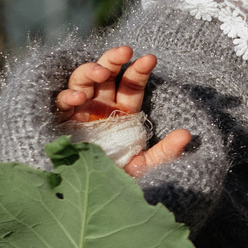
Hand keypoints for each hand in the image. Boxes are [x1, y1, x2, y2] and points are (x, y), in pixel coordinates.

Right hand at [55, 45, 191, 176]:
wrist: (90, 197)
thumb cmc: (117, 179)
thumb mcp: (143, 166)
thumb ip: (163, 152)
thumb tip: (187, 135)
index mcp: (122, 112)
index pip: (131, 85)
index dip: (139, 71)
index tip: (150, 59)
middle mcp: (100, 107)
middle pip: (106, 75)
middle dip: (114, 59)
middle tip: (125, 51)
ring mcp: (79, 112)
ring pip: (82, 80)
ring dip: (90, 70)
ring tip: (101, 71)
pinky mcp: (60, 122)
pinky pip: (61, 103)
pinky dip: (67, 96)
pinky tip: (78, 97)